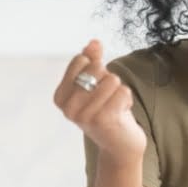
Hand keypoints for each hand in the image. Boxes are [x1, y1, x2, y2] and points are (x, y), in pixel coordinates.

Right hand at [53, 39, 146, 167]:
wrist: (119, 144)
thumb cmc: (107, 111)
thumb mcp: (96, 85)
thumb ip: (92, 62)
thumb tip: (94, 43)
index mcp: (60, 96)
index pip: (81, 60)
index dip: (96, 68)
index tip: (96, 88)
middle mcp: (68, 107)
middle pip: (96, 68)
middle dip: (108, 79)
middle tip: (107, 99)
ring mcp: (83, 115)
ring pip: (112, 79)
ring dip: (119, 90)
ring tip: (114, 106)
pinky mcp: (103, 119)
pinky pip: (122, 91)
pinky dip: (127, 99)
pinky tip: (121, 112)